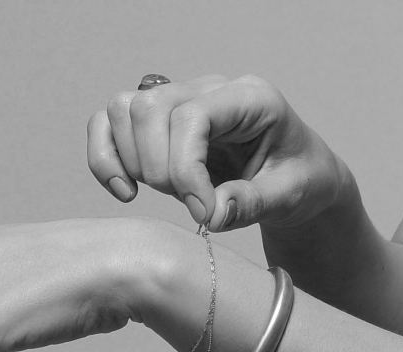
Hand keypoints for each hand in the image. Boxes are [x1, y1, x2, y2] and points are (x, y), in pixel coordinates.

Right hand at [86, 75, 354, 232]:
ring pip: (122, 110)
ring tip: (163, 193)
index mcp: (250, 98)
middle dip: (157, 166)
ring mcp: (178, 98)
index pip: (192, 116)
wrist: (296, 177)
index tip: (200, 212)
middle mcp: (209, 89)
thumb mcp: (290, 196)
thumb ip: (252, 203)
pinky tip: (125, 189)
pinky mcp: (153, 120)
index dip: (184, 167)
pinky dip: (105, 158)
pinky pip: (106, 123)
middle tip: (187, 202)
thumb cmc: (298, 180)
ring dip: (130, 161)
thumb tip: (209, 212)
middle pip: (149, 108)